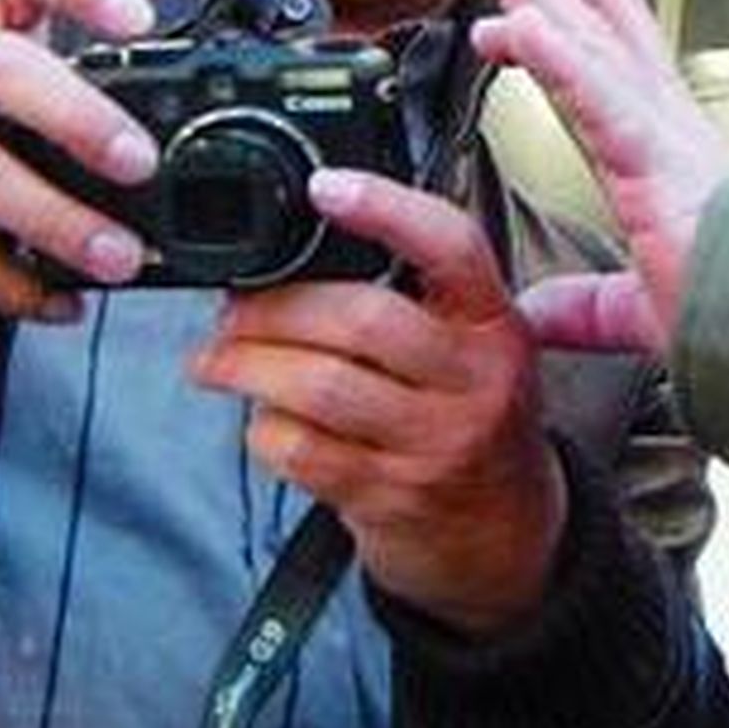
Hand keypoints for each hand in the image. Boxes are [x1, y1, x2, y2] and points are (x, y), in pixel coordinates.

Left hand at [189, 168, 566, 635]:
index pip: (451, 247)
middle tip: (233, 310)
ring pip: (318, 386)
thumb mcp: (478, 351)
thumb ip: (422, 298)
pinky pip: (302, 450)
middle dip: (275, 309)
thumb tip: (310, 242)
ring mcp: (433, 443)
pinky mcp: (389, 497)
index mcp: (495, 326)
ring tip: (219, 361)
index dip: (385, 208)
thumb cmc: (478, 425)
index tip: (324, 187)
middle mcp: (473, 381)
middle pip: (360, 319)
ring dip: (247, 367)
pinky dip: (263, 430)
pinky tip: (263, 421)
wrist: (509, 540)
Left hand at [450, 0, 728, 352]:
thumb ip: (588, 305)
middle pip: (592, 10)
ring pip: (588, 28)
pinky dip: (557, 52)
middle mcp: (663, 117)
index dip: (550, 12)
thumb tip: (538, 314)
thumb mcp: (639, 309)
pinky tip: (515, 16)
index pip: (601, 54)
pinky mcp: (658, 162)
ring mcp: (661, 130)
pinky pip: (601, 94)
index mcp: (660, 145)